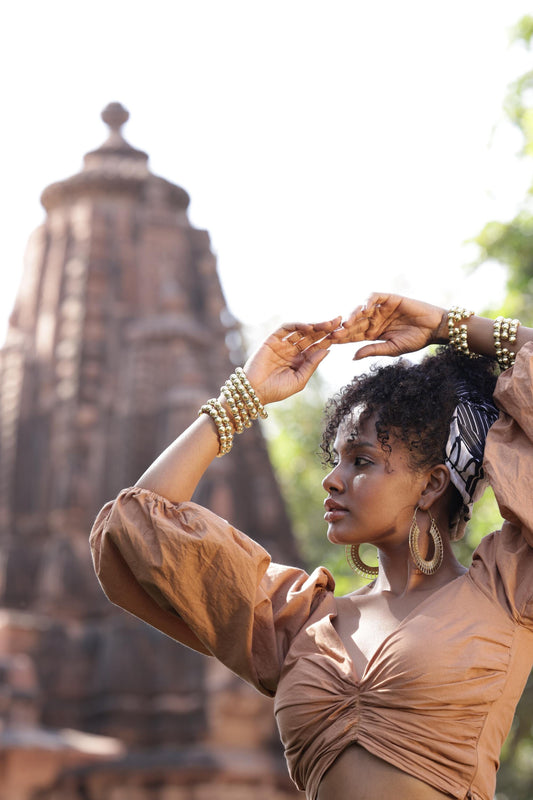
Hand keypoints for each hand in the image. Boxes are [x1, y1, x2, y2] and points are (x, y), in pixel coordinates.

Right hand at [242, 317, 341, 403]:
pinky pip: (286, 328)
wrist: (255, 393)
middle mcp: (292, 350)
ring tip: (328, 324)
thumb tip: (327, 350)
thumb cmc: (276, 391)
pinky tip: (309, 327)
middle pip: (312, 336)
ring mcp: (283, 344)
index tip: (344, 334)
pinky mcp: (272, 340)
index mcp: (301, 361)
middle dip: (326, 329)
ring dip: (315, 326)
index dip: (330, 340)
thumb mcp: (299, 380)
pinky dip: (297, 325)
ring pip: (301, 331)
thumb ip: (312, 364)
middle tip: (340, 322)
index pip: (317, 347)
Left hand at [329, 293, 446, 358]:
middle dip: (342, 328)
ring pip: (361, 310)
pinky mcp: (389, 298)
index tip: (329, 344)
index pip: (352, 335)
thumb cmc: (415, 340)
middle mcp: (373, 320)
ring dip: (353, 315)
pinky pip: (375, 297)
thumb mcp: (392, 348)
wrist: (434, 329)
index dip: (341, 338)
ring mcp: (380, 308)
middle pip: (353, 322)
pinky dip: (368, 301)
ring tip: (347, 324)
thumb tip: (353, 357)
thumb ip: (373, 350)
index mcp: (372, 334)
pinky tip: (365, 309)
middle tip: (332, 334)